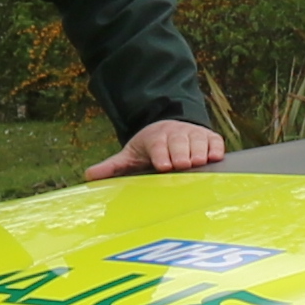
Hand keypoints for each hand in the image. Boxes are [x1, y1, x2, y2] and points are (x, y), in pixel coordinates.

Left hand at [83, 115, 230, 178]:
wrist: (170, 128)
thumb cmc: (149, 148)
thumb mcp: (130, 155)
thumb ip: (112, 166)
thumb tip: (89, 176)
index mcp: (155, 138)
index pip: (158, 146)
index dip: (161, 155)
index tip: (164, 166)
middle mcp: (175, 134)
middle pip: (179, 143)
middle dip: (181, 153)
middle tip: (183, 165)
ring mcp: (193, 135)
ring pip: (198, 141)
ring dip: (199, 152)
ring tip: (198, 163)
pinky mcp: (209, 138)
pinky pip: (215, 142)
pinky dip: (215, 149)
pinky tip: (215, 158)